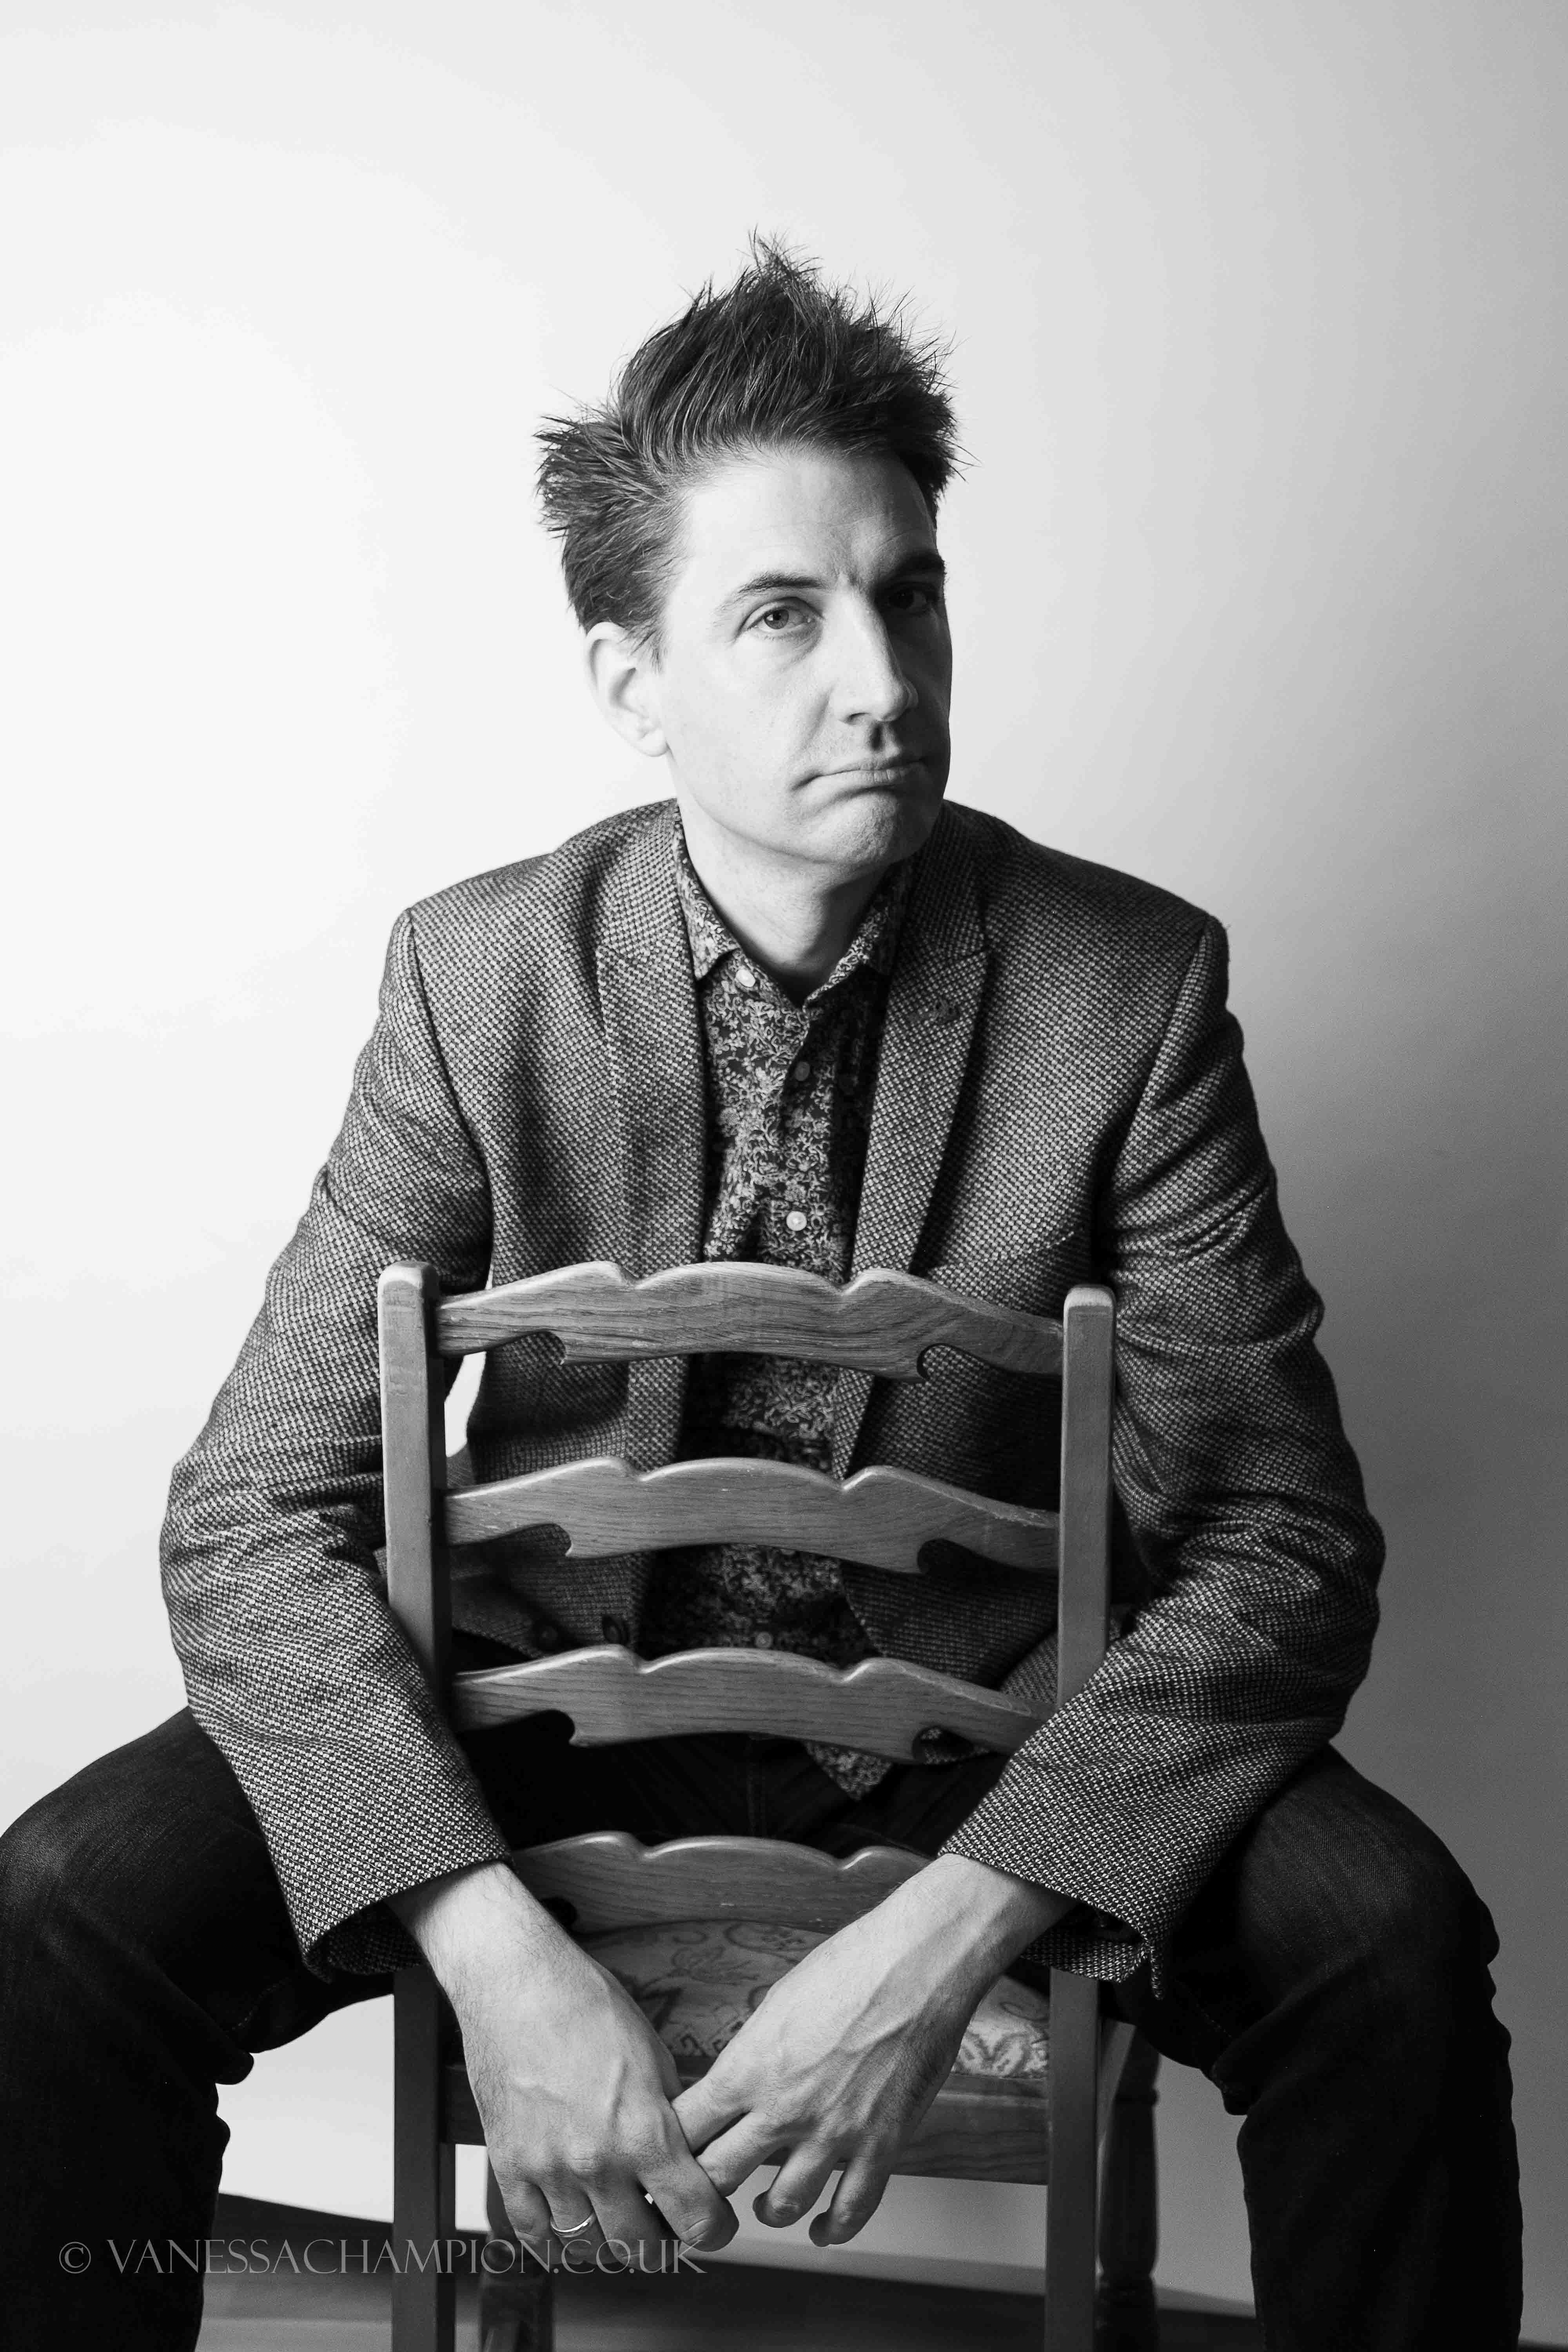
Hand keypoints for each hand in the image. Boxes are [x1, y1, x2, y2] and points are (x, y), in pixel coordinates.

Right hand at [390, 1861, 737, 2263]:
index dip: (715, 2227)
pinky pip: (534, 2234)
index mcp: (645, 2131)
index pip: (696, 2217)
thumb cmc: (588, 2006)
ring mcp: (548, 2168)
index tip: (716, 2223)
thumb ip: (672, 2117)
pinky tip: (572, 2227)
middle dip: (662, 2242)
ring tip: (619, 2218)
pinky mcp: (508, 2164)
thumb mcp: (654, 2055)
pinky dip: (557, 2241)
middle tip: (666, 2224)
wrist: (517, 1983)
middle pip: (641, 2248)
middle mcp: (597, 2161)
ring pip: (589, 2247)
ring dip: (610, 2241)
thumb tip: (689, 2160)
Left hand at [672, 1855, 1068, 2245]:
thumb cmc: (848, 1967)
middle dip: (705, 2190)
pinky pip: (850, 2210)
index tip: (668, 2157)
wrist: (916, 1965)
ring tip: (764, 2205)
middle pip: (718, 2178)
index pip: (685, 2131)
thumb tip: (738, 2086)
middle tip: (705, 2192)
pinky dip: (832, 2229)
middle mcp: (782, 2109)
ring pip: (781, 2205)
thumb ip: (753, 2055)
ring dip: (768, 2210)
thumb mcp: (776, 2004)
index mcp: (748, 2068)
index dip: (669, 2150)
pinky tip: (822, 2230)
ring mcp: (833, 2133)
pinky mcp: (880, 2145)